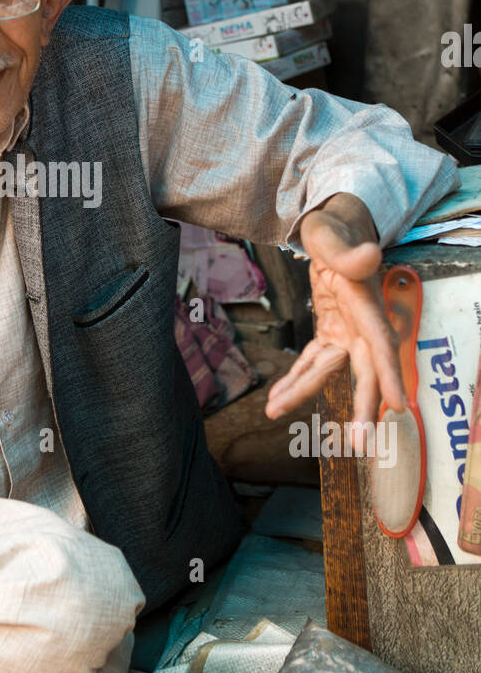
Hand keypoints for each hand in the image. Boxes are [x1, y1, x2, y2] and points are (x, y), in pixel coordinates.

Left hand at [265, 193, 404, 449]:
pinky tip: (276, 398)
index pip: (381, 344)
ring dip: (303, 392)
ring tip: (274, 411)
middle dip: (364, 409)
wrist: (335, 228)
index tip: (399, 406)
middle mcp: (360, 322)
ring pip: (330, 370)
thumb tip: (368, 256)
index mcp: (364, 302)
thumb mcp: (332, 233)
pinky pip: (314, 360)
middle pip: (365, 370)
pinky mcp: (331, 330)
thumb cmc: (334, 228)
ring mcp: (346, 329)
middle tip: (361, 445)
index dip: (389, 375)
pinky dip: (296, 378)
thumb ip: (347, 250)